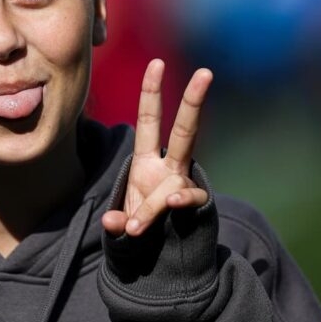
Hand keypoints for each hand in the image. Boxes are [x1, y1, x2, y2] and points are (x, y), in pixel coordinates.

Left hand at [102, 59, 212, 237]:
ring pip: (174, 183)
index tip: (157, 62)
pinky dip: (175, 204)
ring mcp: (184, 185)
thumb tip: (115, 224)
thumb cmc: (138, 227)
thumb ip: (117, 223)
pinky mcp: (197, 206)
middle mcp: (169, 167)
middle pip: (186, 130)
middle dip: (193, 102)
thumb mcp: (121, 222)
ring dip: (152, 206)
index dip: (151, 92)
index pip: (150, 120)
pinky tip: (168, 204)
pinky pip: (189, 200)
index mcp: (147, 161)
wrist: (159, 258)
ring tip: (135, 226)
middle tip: (205, 72)